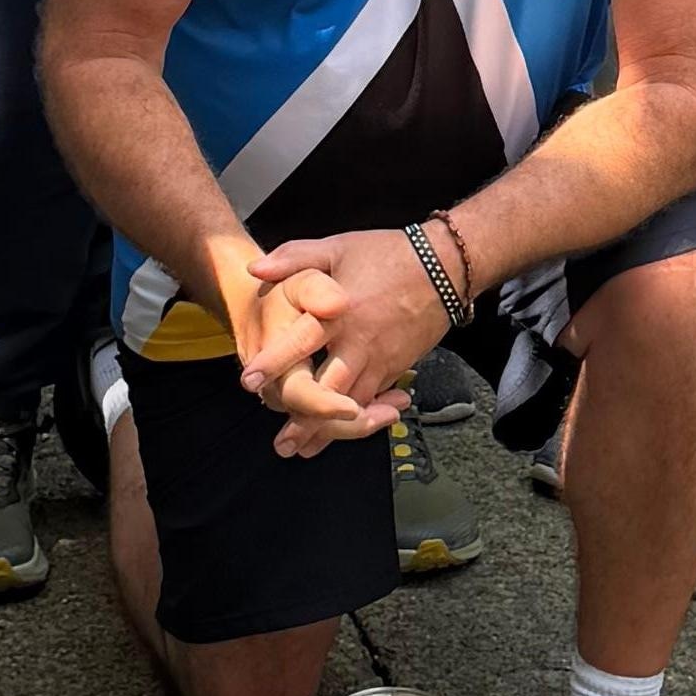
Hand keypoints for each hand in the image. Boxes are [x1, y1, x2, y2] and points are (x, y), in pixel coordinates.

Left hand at [234, 232, 438, 448]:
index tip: (250, 382)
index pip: (301, 343)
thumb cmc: (389, 254)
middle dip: (304, 420)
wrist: (445, 265)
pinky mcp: (396, 367)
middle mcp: (359, 342)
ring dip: (329, 430)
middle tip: (282, 443)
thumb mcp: (338, 247)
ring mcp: (381, 358)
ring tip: (304, 448)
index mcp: (339, 312)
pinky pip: (374, 398)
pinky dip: (358, 418)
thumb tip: (254, 270)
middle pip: (328, 390)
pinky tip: (341, 431)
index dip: (275, 363)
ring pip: (353, 404)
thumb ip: (294, 258)